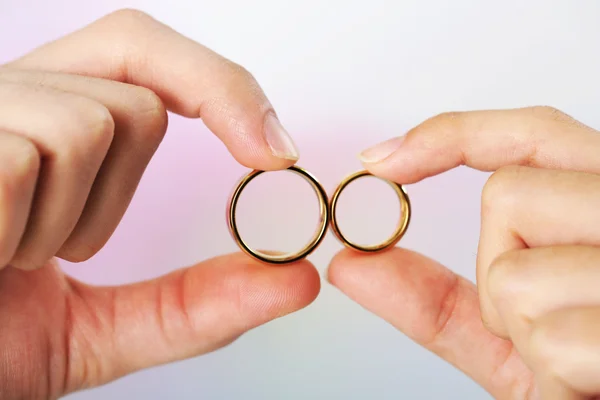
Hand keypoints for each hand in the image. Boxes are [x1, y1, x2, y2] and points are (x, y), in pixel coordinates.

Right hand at [0, 9, 318, 399]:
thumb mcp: (99, 331)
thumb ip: (195, 307)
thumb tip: (297, 280)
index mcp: (47, 126)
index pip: (146, 54)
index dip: (219, 89)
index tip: (275, 150)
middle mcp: (10, 103)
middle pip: (135, 98)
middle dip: (119, 188)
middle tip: (57, 248)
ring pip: (87, 123)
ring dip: (64, 220)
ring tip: (5, 257)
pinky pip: (23, 156)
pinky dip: (16, 230)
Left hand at [328, 106, 599, 398]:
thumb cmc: (581, 379)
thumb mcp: (508, 337)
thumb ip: (432, 299)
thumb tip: (349, 266)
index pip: (533, 135)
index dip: (452, 136)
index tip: (383, 159)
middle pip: (507, 195)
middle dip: (497, 270)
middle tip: (548, 319)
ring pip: (514, 272)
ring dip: (524, 333)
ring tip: (578, 355)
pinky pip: (550, 337)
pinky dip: (555, 375)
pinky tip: (592, 380)